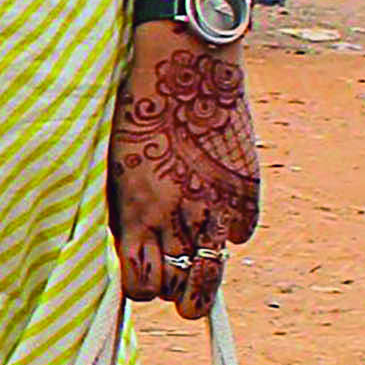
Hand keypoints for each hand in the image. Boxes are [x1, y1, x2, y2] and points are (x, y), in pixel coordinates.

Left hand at [108, 20, 261, 312]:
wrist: (185, 63)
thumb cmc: (136, 107)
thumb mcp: (117, 164)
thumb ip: (126, 208)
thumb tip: (133, 243)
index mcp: (136, 211)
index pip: (140, 283)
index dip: (140, 288)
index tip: (141, 282)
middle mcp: (178, 215)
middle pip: (180, 287)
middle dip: (176, 296)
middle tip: (180, 300)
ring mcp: (217, 204)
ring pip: (213, 272)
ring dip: (204, 280)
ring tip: (199, 288)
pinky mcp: (246, 188)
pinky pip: (242, 232)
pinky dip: (232, 232)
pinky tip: (220, 223)